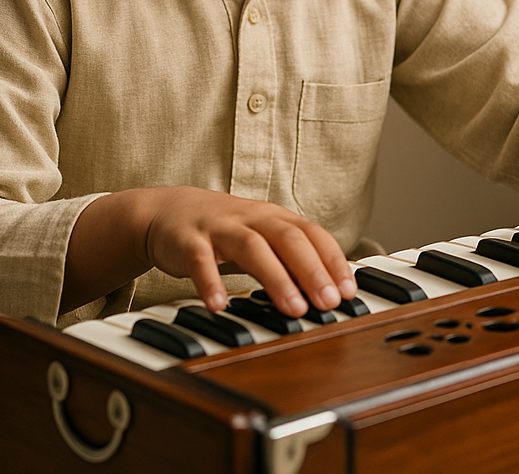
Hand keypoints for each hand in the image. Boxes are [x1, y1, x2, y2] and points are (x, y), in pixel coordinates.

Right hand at [143, 187, 355, 315]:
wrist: (170, 210)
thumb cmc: (226, 230)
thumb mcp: (263, 238)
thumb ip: (291, 259)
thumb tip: (330, 288)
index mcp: (274, 217)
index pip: (312, 234)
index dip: (332, 260)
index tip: (349, 291)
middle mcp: (252, 218)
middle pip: (288, 238)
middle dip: (312, 270)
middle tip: (330, 302)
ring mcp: (221, 227)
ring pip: (253, 247)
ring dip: (276, 278)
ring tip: (293, 308)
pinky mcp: (189, 241)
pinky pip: (200, 261)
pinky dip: (210, 282)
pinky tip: (219, 305)